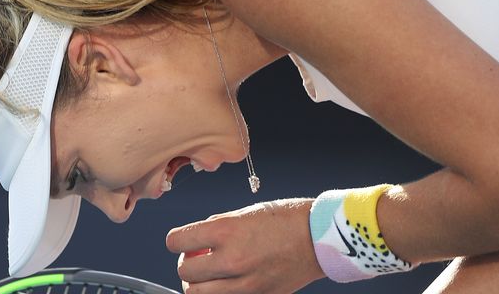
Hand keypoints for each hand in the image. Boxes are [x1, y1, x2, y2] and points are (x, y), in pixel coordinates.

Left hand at [166, 198, 325, 292]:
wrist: (321, 238)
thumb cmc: (288, 219)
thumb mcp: (247, 213)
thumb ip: (218, 226)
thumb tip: (196, 238)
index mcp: (227, 231)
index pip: (177, 240)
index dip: (177, 240)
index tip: (182, 240)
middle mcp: (232, 259)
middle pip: (185, 271)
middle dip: (187, 263)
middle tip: (198, 257)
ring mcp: (245, 283)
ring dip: (198, 283)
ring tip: (208, 274)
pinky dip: (219, 292)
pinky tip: (226, 282)